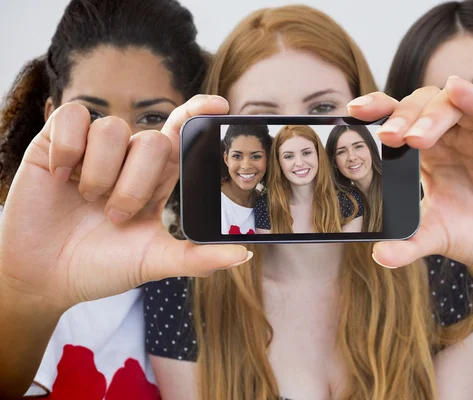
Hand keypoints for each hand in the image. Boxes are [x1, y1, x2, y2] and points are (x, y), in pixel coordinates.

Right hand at [0, 95, 250, 311]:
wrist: (45, 277)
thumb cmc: (102, 266)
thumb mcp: (153, 261)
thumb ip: (197, 257)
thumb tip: (243, 254)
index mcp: (158, 178)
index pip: (182, 133)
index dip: (199, 113)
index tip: (219, 105)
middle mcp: (129, 158)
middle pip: (152, 140)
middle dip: (135, 185)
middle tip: (115, 215)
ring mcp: (93, 148)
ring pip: (113, 129)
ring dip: (102, 174)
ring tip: (88, 201)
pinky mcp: (56, 142)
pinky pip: (72, 118)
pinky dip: (69, 149)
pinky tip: (61, 176)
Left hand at [347, 76, 472, 268]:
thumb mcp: (438, 237)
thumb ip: (409, 244)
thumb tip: (379, 256)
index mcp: (425, 154)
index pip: (397, 121)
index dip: (377, 111)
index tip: (352, 112)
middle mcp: (448, 136)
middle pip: (418, 106)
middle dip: (400, 117)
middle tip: (387, 138)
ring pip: (449, 104)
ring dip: (429, 115)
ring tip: (414, 138)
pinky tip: (459, 89)